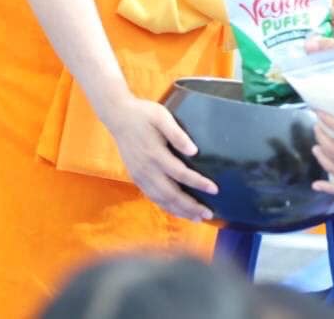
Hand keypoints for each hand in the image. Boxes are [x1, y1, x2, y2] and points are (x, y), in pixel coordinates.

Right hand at [104, 97, 218, 222]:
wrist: (118, 116)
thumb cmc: (143, 114)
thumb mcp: (162, 116)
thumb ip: (177, 134)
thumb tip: (194, 151)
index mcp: (155, 154)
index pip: (181, 174)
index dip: (198, 183)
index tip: (215, 190)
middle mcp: (147, 169)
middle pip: (171, 194)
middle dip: (190, 206)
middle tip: (208, 214)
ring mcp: (140, 176)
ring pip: (161, 200)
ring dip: (179, 211)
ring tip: (196, 218)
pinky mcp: (136, 178)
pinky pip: (152, 197)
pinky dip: (166, 207)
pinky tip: (177, 211)